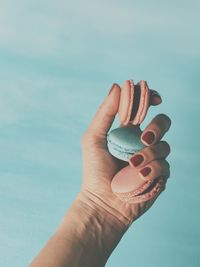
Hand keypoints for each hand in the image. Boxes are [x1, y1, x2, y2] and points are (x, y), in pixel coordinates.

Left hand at [79, 83, 170, 228]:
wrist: (101, 202)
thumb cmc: (94, 170)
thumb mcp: (93, 137)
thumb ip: (105, 112)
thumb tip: (118, 86)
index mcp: (128, 131)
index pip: (146, 109)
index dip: (151, 99)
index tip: (155, 98)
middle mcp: (143, 143)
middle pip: (164, 122)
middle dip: (157, 127)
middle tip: (143, 137)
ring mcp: (153, 159)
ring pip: (165, 146)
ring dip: (149, 154)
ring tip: (132, 164)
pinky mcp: (159, 176)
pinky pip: (165, 166)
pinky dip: (151, 170)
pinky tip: (138, 176)